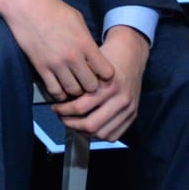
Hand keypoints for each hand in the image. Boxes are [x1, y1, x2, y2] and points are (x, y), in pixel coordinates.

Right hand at [0, 0, 112, 100]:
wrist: (24, 6)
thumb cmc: (52, 8)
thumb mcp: (77, 19)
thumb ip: (86, 39)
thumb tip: (93, 54)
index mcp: (85, 43)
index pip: (106, 72)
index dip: (106, 74)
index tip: (101, 72)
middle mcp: (72, 56)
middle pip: (91, 86)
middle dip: (92, 86)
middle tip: (87, 81)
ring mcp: (55, 63)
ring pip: (73, 91)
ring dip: (75, 90)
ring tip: (74, 84)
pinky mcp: (40, 67)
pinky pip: (54, 90)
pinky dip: (59, 93)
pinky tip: (60, 87)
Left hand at [52, 26, 148, 140]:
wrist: (131, 55)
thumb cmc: (108, 57)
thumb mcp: (91, 63)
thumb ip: (78, 79)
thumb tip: (59, 95)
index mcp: (108, 86)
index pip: (80, 107)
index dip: (63, 111)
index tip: (56, 108)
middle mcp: (120, 99)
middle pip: (91, 125)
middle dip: (71, 123)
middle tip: (62, 117)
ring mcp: (128, 109)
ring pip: (102, 133)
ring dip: (84, 132)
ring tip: (73, 123)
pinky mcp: (133, 115)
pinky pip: (114, 135)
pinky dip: (99, 135)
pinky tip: (88, 127)